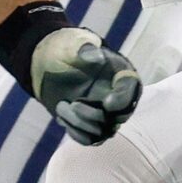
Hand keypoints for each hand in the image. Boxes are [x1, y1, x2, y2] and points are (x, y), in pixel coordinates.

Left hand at [30, 27, 141, 143]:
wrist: (50, 63)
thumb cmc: (67, 49)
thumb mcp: (73, 42)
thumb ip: (85, 47)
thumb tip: (94, 56)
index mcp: (120, 73)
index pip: (131, 90)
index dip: (122, 99)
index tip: (106, 102)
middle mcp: (118, 95)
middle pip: (120, 117)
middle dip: (95, 115)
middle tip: (73, 103)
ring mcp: (105, 113)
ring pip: (103, 131)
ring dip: (81, 124)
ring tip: (62, 105)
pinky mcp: (91, 125)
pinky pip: (90, 139)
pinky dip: (76, 133)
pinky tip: (61, 117)